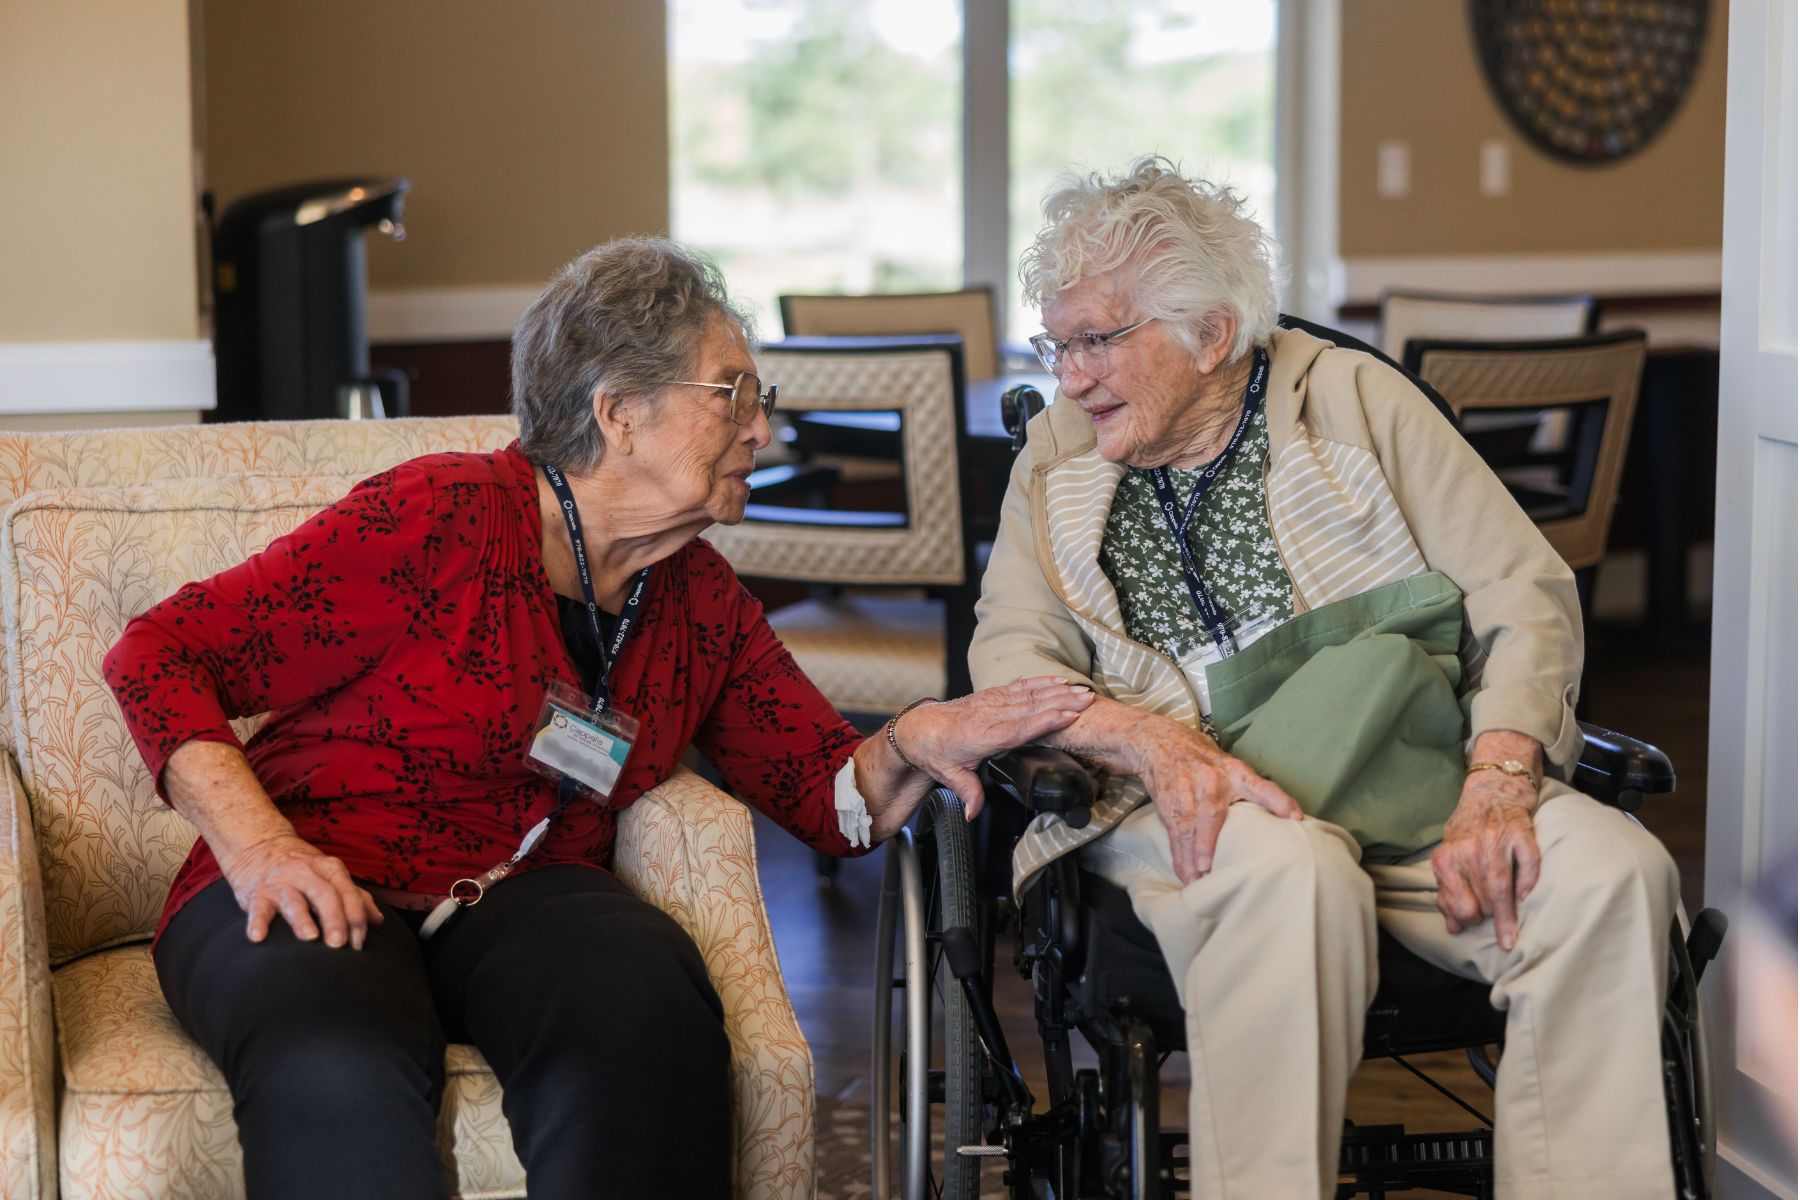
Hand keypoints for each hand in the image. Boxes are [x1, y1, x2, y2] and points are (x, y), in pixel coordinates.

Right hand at [218, 832, 383, 949]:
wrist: (260, 845)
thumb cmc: (303, 869)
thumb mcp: (330, 875)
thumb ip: (355, 897)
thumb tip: (378, 920)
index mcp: (330, 870)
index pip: (349, 894)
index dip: (356, 919)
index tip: (360, 943)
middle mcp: (307, 874)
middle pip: (325, 896)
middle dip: (334, 919)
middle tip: (339, 944)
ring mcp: (281, 883)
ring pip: (294, 900)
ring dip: (302, 919)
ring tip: (310, 937)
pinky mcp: (257, 894)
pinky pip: (258, 909)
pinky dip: (257, 922)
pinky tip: (258, 937)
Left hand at [869, 676, 1094, 833]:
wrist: (918, 728)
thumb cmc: (934, 751)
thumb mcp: (949, 776)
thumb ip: (968, 793)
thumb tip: (974, 814)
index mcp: (980, 736)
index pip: (1018, 729)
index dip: (1045, 722)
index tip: (1068, 716)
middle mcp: (988, 715)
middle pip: (1031, 708)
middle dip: (1061, 702)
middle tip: (1087, 701)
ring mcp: (991, 702)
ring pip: (1029, 695)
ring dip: (1058, 691)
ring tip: (1082, 691)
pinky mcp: (992, 695)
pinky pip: (1020, 686)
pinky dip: (1042, 682)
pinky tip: (1059, 680)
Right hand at [1128, 712, 1301, 884]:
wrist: (1161, 743)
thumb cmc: (1205, 761)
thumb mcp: (1232, 767)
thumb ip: (1254, 792)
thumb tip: (1286, 820)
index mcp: (1235, 772)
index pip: (1260, 785)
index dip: (1278, 799)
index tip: (1294, 816)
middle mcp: (1210, 781)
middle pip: (1210, 813)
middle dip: (1207, 841)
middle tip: (1207, 866)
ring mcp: (1186, 793)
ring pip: (1186, 829)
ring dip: (1190, 858)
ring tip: (1196, 882)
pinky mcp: (1168, 805)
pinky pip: (1174, 835)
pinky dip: (1179, 857)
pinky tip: (1185, 875)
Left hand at [1431, 732, 1544, 951]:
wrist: (1492, 791)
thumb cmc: (1468, 830)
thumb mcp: (1450, 856)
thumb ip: (1449, 890)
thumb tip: (1454, 926)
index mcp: (1446, 858)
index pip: (1459, 904)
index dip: (1468, 919)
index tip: (1476, 926)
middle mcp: (1468, 850)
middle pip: (1481, 900)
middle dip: (1487, 916)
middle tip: (1493, 919)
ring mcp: (1495, 842)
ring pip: (1500, 889)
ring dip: (1506, 915)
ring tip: (1510, 935)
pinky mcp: (1520, 833)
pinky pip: (1528, 864)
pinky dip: (1527, 881)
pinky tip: (1525, 894)